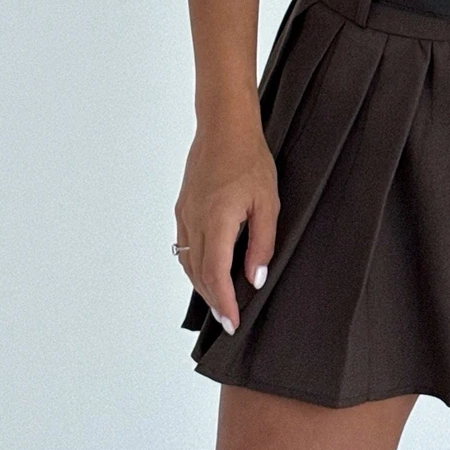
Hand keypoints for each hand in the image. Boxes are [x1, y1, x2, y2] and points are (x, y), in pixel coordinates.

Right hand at [173, 111, 278, 334]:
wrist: (224, 127)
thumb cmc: (250, 159)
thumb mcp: (267, 202)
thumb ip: (262, 243)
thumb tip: (254, 278)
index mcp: (217, 221)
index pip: (216, 274)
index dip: (224, 302)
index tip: (232, 322)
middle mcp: (194, 221)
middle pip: (199, 274)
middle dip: (214, 300)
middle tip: (228, 320)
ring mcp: (185, 214)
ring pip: (188, 262)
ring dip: (202, 285)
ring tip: (220, 301)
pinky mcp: (182, 207)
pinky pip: (184, 246)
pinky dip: (194, 265)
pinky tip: (207, 270)